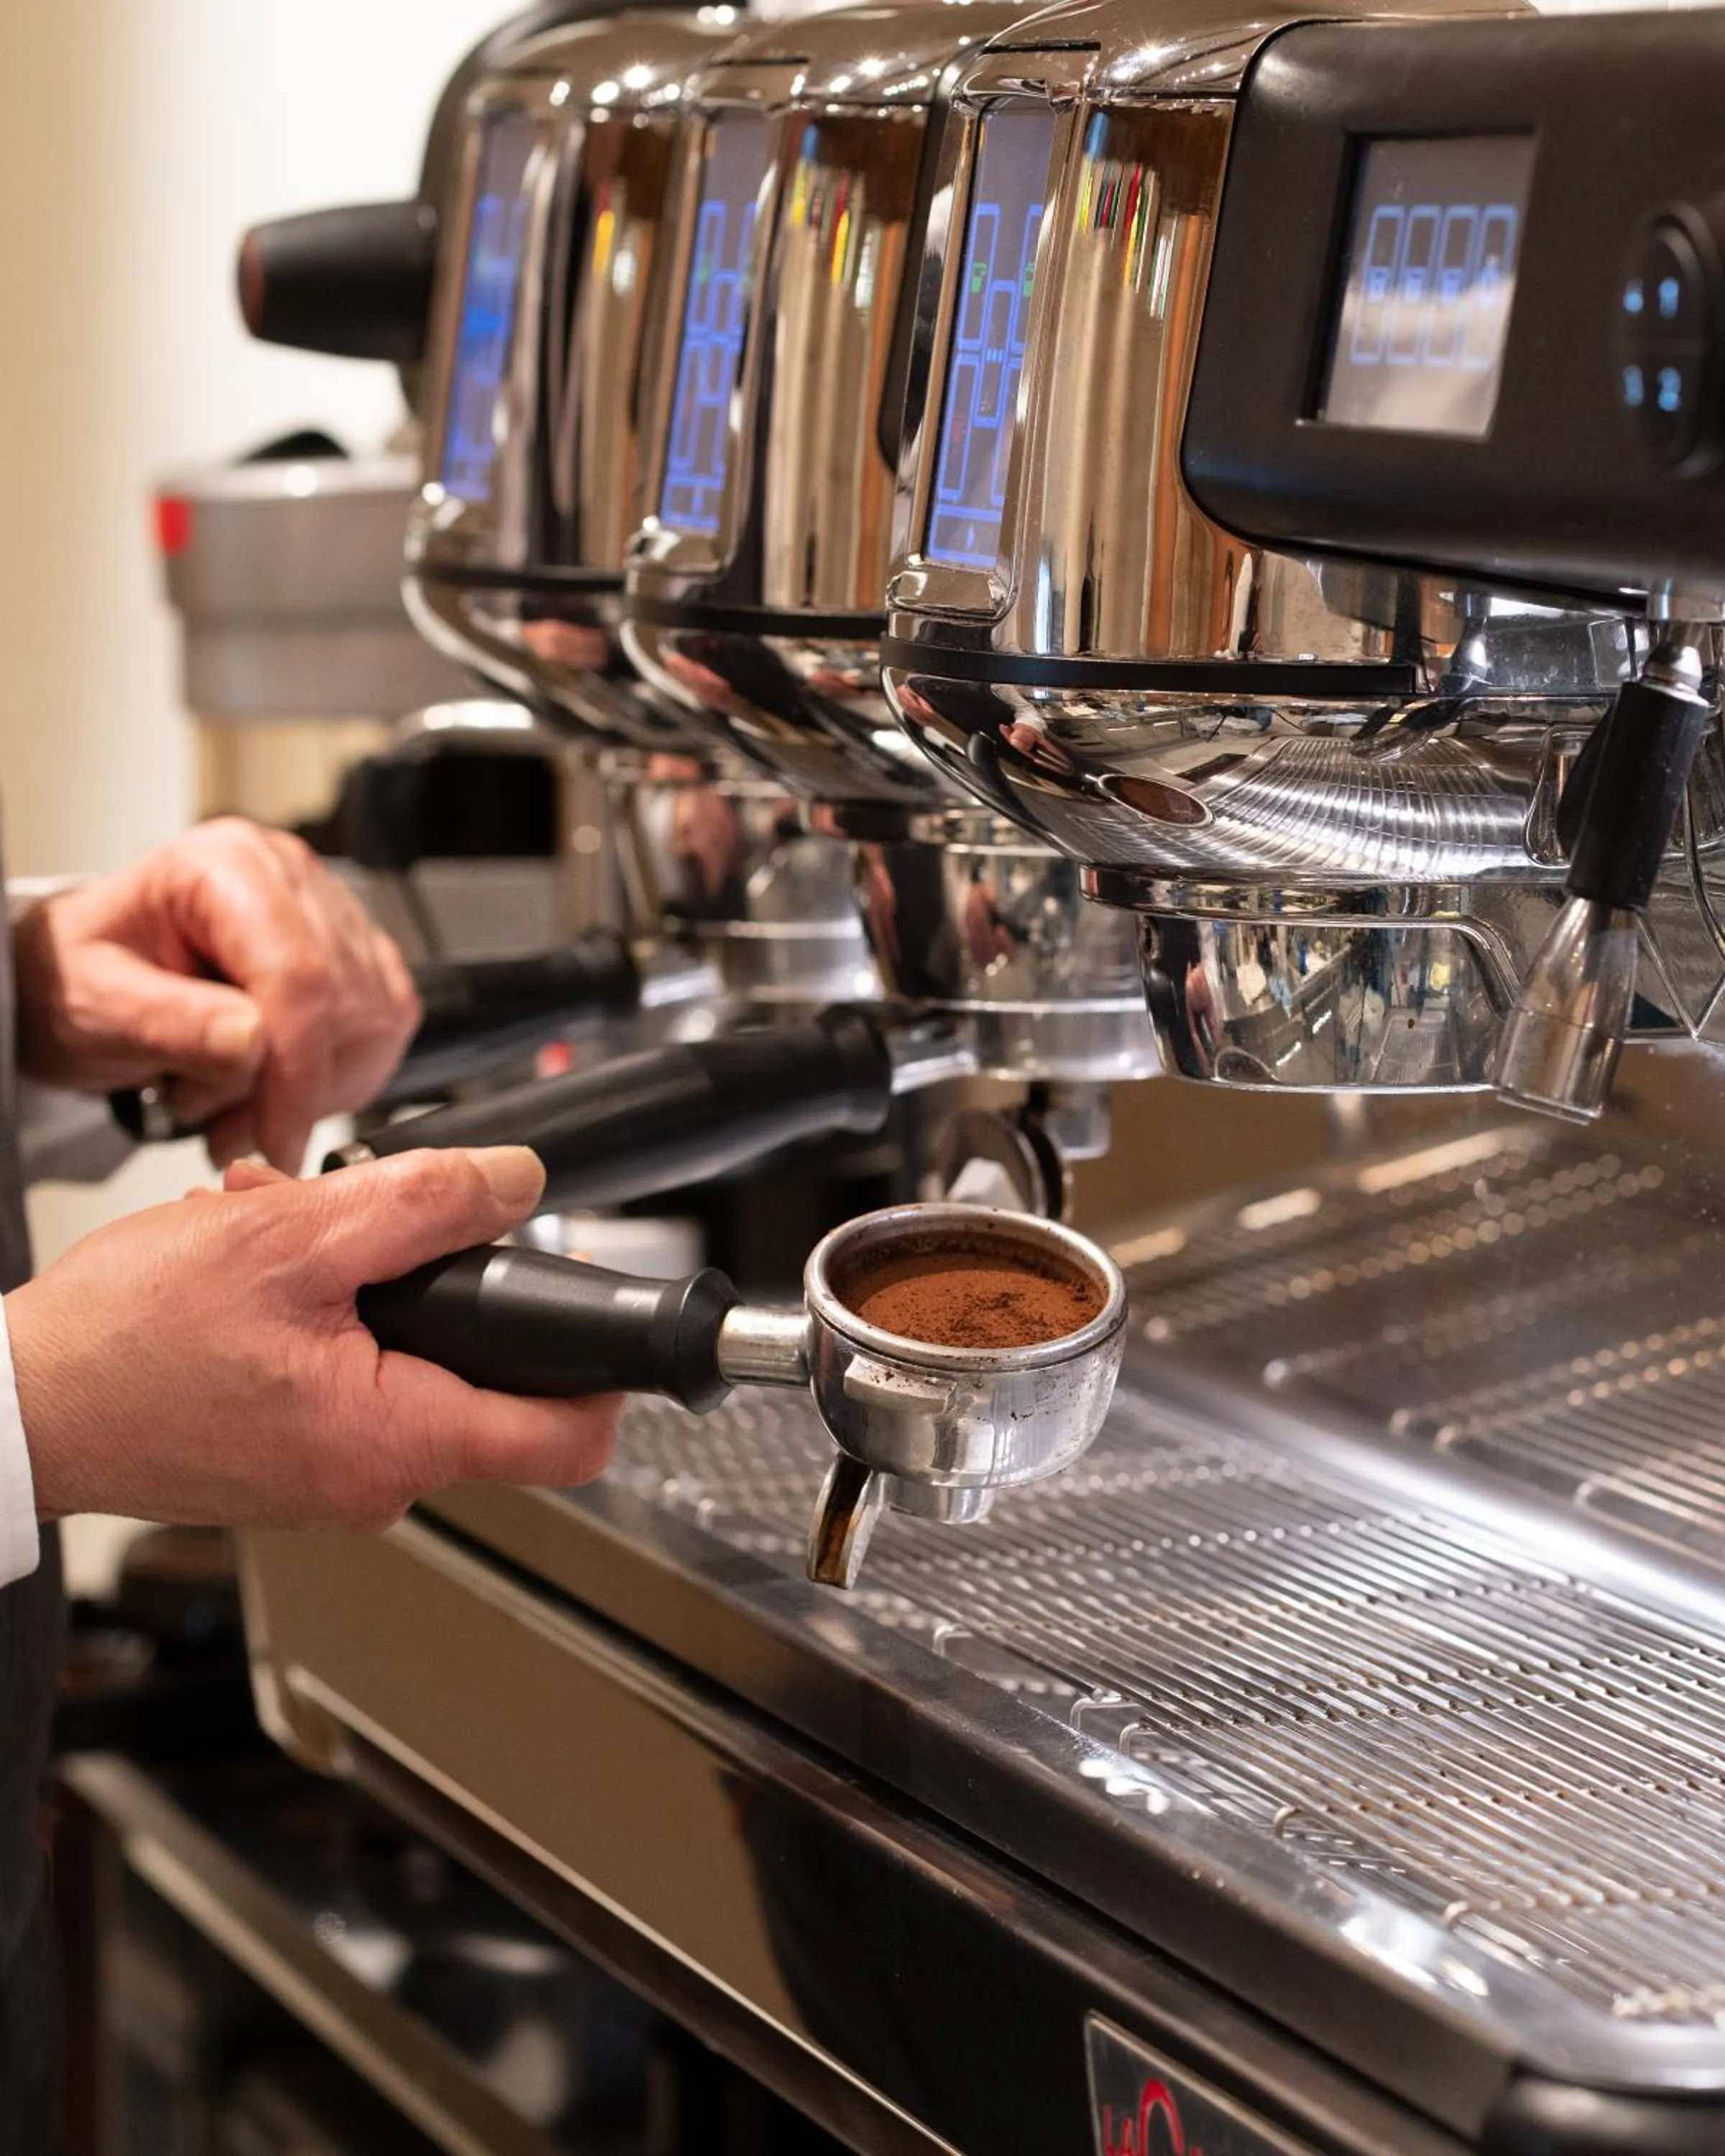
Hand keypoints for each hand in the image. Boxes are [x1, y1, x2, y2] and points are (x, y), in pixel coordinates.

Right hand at [7, 1146, 619, 1530]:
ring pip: (409, 1365)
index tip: (612, 1319)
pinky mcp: (293, 1459)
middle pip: (488, 1381)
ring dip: (365, 1284)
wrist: (20, 1406)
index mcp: (395, 1439)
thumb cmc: (124, 1341)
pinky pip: (349, 1378)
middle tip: (380, 1227)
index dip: (605, 1370)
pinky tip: (265, 1269)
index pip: (567, 1437)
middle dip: (445, 1286)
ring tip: (290, 1235)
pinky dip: (321, 1313)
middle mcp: (374, 1479)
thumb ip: (422, 1206)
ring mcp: (332, 1475)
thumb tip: (515, 1183)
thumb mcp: (290, 1238)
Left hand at [13, 817, 419, 1169]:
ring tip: (238, 1110)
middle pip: (346, 1002)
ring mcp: (330, 912)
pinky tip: (278, 1090)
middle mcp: (290, 877)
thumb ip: (169, 1022)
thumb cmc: (82, 976)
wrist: (88, 975)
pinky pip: (385, 1026)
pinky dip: (340, 1078)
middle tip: (229, 1131)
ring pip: (376, 1020)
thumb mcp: (93, 1005)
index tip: (274, 1139)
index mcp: (224, 866)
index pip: (298, 974)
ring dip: (317, 1091)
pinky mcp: (355, 953)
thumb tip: (253, 1043)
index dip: (295, 1071)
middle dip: (296, 1090)